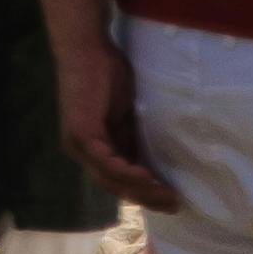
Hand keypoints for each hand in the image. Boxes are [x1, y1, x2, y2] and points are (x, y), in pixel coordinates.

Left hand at [47, 25, 178, 213]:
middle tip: (174, 205)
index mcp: (90, 147)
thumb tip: (148, 157)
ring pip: (111, 179)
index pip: (117, 178)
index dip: (142, 190)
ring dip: (141, 188)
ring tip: (167, 194)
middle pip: (115, 186)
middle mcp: (80, 153)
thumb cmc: (105, 73)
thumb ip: (130, 135)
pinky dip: (126, 171)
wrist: (86, 48)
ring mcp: (78, 146)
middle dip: (146, 197)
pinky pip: (106, 162)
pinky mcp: (82, 135)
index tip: (168, 197)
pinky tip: (146, 176)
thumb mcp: (124, 110)